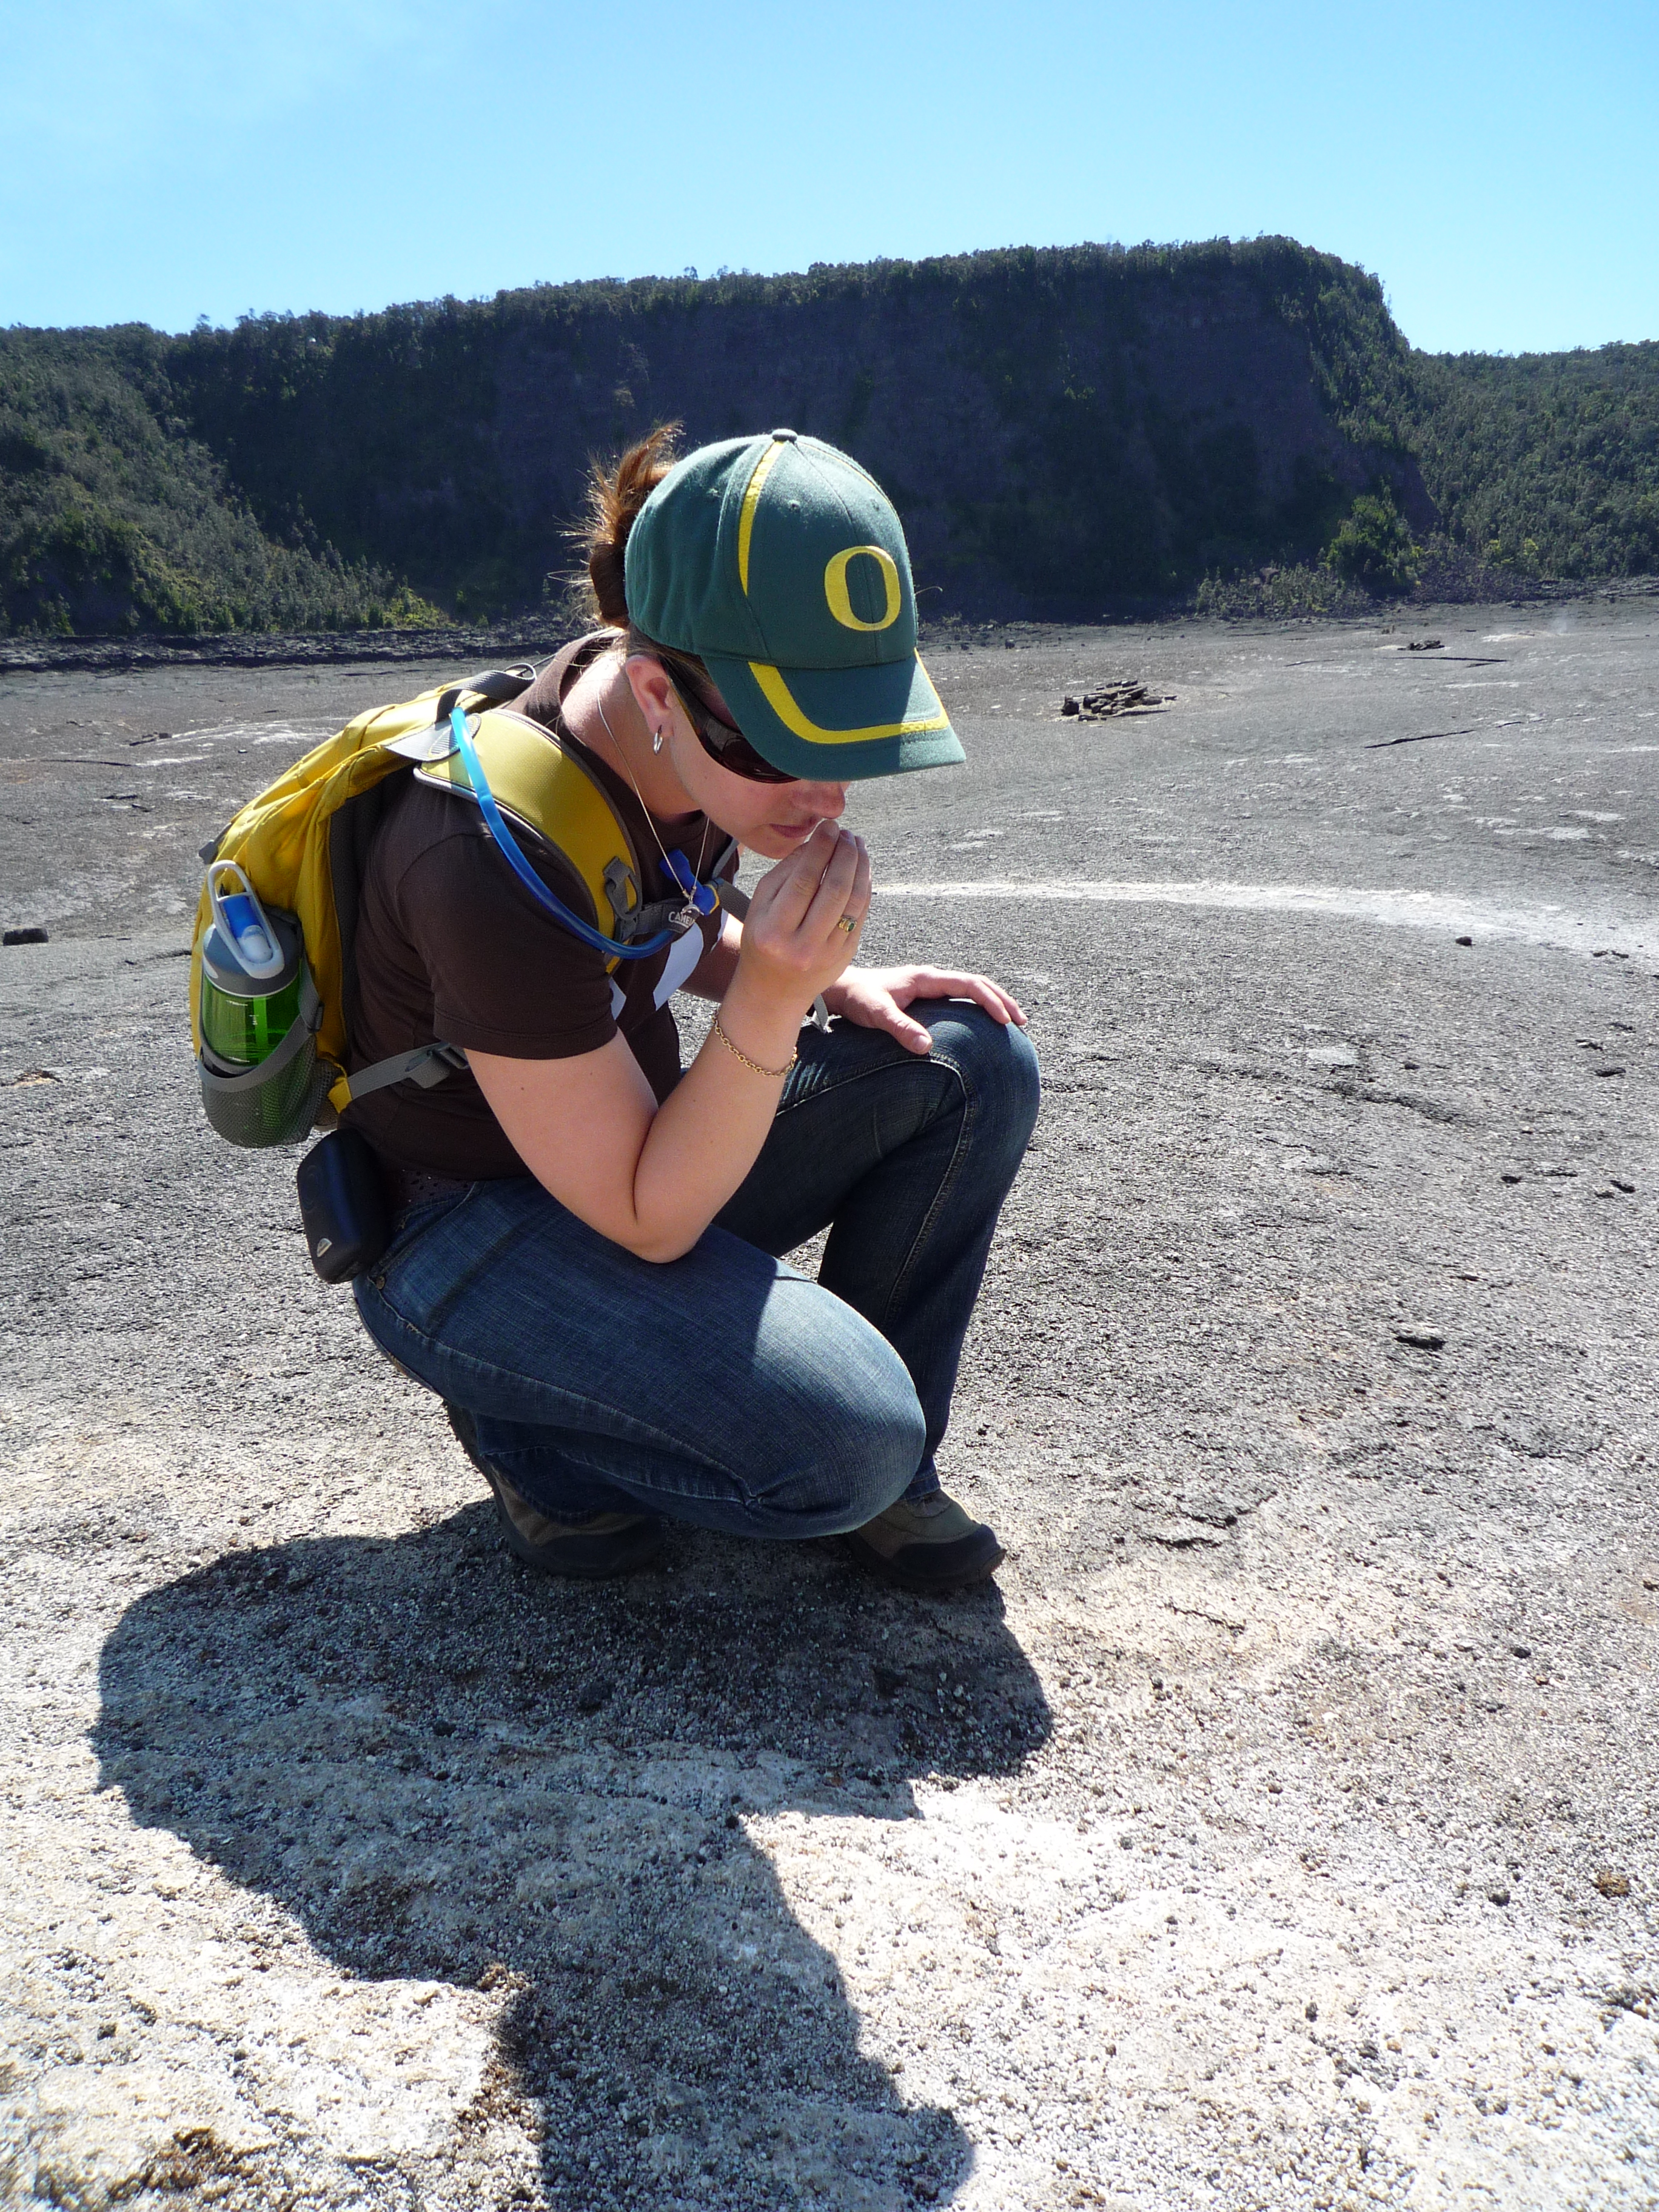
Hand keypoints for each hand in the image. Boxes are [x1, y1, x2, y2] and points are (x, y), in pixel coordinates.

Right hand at [733, 823, 870, 1013]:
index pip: (804, 880)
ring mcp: (828, 954)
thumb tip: (816, 843)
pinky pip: (860, 915)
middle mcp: (802, 946)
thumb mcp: (759, 907)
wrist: (772, 993)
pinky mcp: (846, 956)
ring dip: (861, 868)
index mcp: (773, 930)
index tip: (829, 827)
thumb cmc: (763, 942)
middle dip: (846, 854)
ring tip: (857, 845)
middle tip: (847, 833)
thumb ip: (784, 873)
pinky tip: (861, 870)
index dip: (821, 848)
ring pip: (854, 902)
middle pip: (835, 889)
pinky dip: (864, 888)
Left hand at [822, 964, 1027, 1054]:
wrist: (841, 989)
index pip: (969, 984)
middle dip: (1002, 1000)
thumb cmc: (857, 999)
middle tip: (1022, 1022)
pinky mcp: (925, 994)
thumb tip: (928, 1047)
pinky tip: (983, 1023)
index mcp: (926, 978)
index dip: (991, 1001)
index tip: (1005, 1021)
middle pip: (978, 984)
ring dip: (993, 1001)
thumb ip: (900, 1028)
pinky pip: (959, 996)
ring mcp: (930, 985)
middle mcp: (932, 977)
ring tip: (1012, 1022)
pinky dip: (978, 1006)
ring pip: (971, 988)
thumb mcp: (877, 1014)